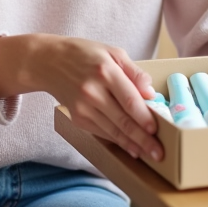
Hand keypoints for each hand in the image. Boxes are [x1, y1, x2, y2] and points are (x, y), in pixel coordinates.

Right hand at [0, 34, 162, 161]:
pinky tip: (131, 148)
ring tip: (149, 155)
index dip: (144, 117)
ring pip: (113, 131)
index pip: (129, 99)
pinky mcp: (78, 118)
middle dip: (143, 140)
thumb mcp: (111, 52)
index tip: (156, 129)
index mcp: (105, 71)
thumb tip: (151, 92)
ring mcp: (83, 107)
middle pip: (123, 121)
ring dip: (133, 145)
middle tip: (159, 153)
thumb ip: (133, 72)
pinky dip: (117, 142)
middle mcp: (93, 92)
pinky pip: (102, 133)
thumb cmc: (83, 54)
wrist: (47, 62)